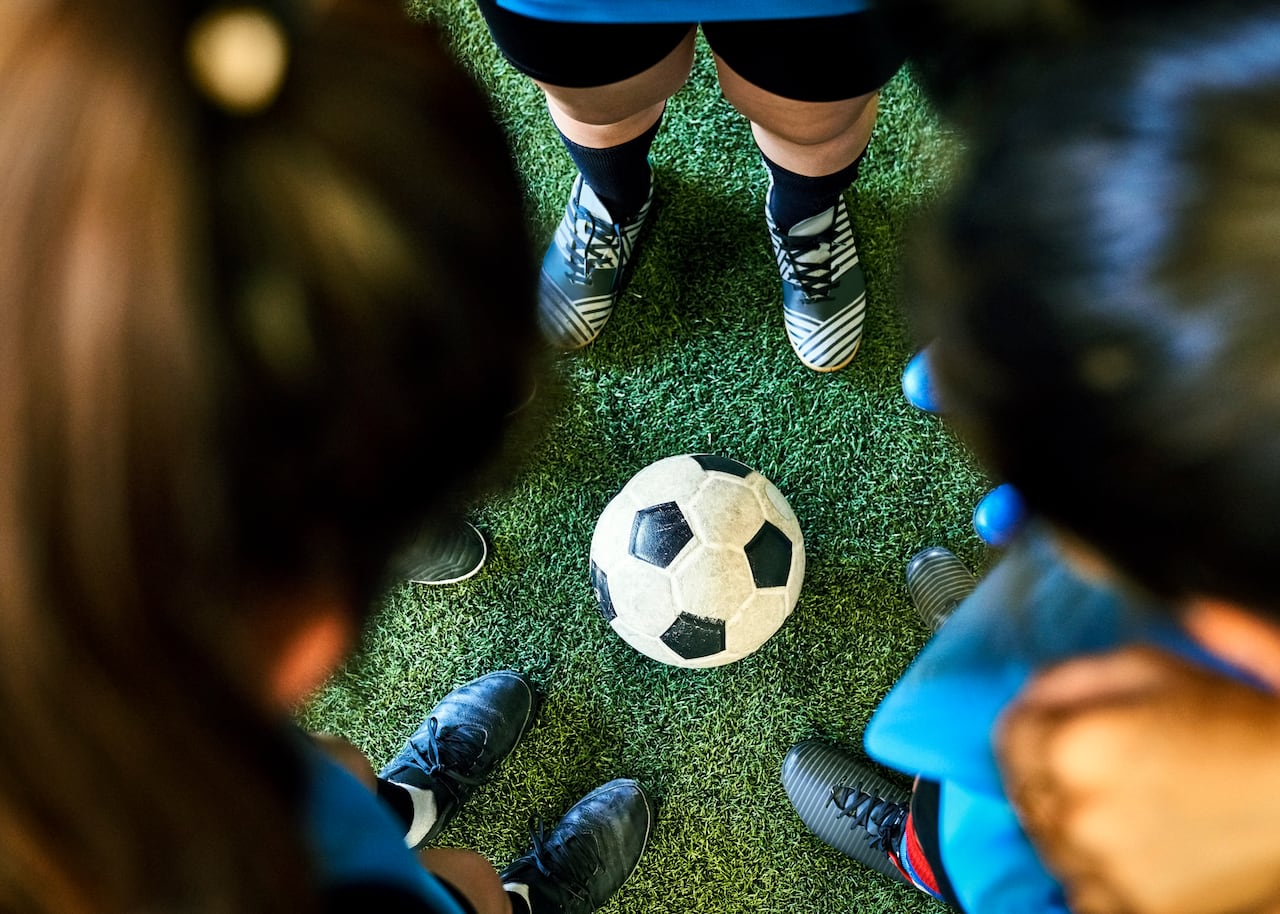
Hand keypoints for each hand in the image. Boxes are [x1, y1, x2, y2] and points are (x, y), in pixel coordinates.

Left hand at [996, 646, 1279, 913]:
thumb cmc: (1234, 724)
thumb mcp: (1146, 668)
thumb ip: (1068, 677)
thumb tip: (1028, 694)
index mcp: (1073, 747)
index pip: (1008, 737)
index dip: (1033, 726)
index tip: (1055, 727)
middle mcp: (1078, 814)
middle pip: (1025, 791)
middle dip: (1051, 773)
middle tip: (1103, 765)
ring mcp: (1104, 870)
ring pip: (1049, 842)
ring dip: (1072, 823)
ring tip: (1130, 803)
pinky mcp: (1133, 910)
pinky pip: (1083, 891)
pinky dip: (1099, 871)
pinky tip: (1138, 844)